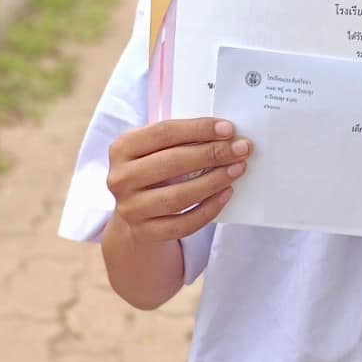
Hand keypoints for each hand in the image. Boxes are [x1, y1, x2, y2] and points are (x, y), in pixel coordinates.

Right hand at [107, 117, 251, 242]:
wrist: (135, 209)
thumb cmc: (155, 167)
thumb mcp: (158, 147)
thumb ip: (183, 137)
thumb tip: (226, 134)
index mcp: (122, 148)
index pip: (164, 133)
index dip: (199, 129)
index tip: (228, 129)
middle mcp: (120, 178)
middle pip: (172, 162)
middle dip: (212, 154)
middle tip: (241, 149)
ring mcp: (130, 209)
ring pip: (178, 197)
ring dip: (214, 181)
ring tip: (237, 169)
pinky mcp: (143, 233)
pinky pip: (182, 225)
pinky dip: (207, 210)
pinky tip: (226, 195)